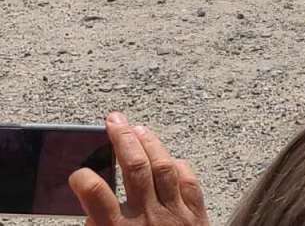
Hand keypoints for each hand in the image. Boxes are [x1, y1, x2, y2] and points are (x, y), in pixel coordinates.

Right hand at [69, 113, 209, 225]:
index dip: (85, 180)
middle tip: (113, 119)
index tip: (78, 173)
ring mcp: (176, 217)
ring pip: (164, 168)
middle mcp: (149, 221)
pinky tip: (173, 159)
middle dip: (123, 140)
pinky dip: (181, 169)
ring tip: (138, 128)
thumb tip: (91, 215)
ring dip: (151, 144)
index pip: (97, 197)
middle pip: (136, 169)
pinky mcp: (197, 220)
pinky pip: (190, 185)